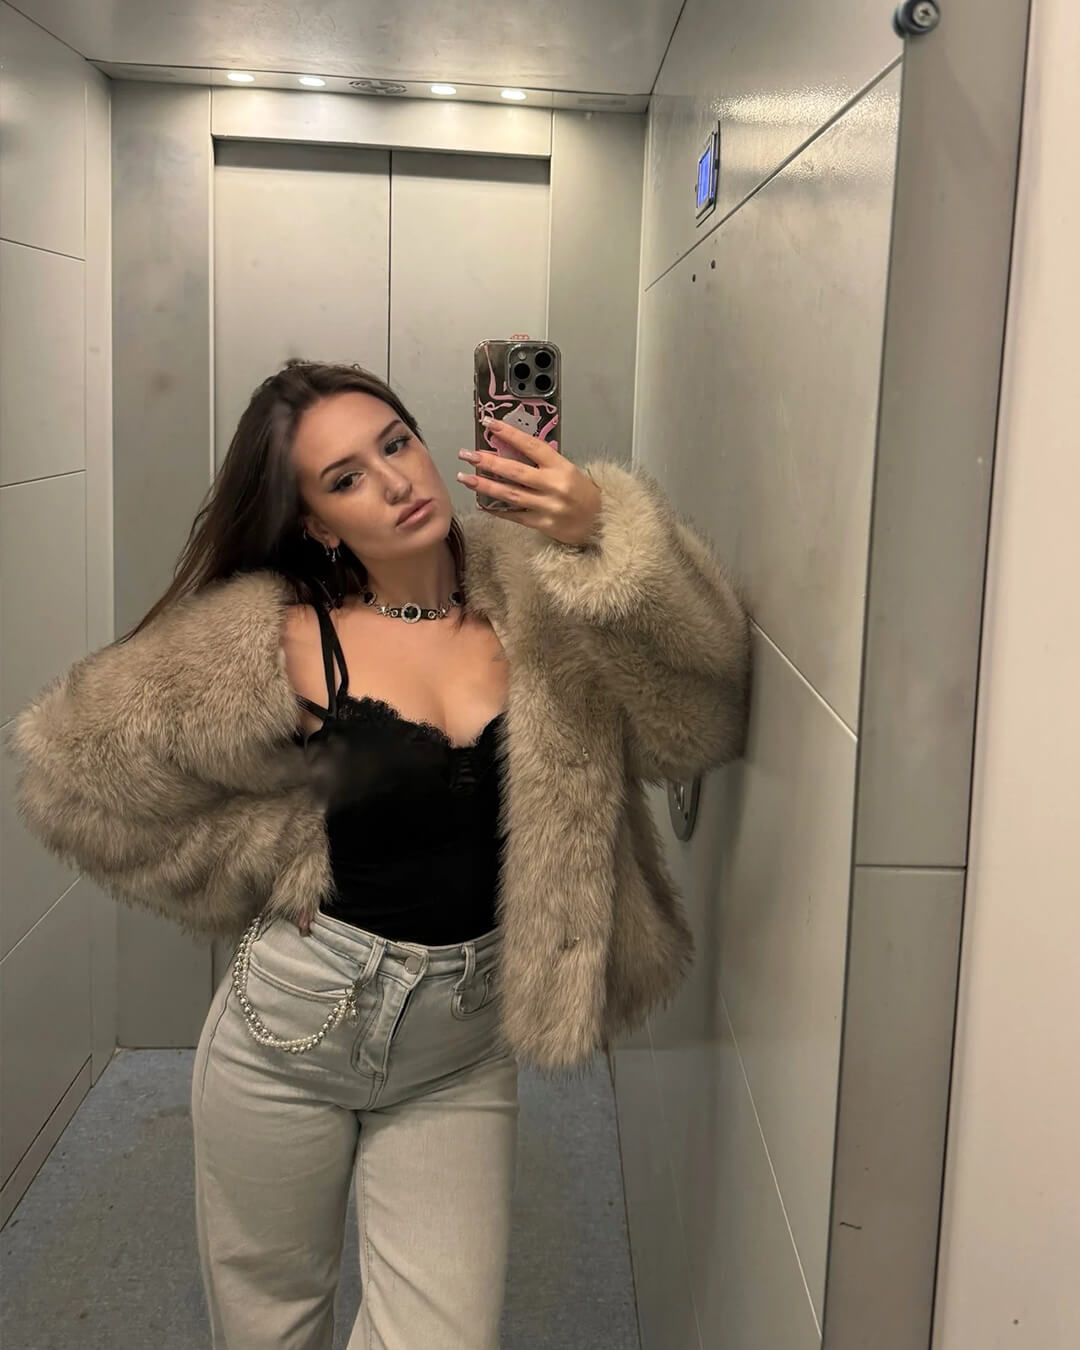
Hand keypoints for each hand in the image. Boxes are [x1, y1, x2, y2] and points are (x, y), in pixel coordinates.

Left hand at [457, 420, 601, 547]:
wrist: (599, 522)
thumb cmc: (582, 493)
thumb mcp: (568, 470)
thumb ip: (543, 461)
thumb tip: (510, 449)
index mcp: (561, 467)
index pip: (531, 446)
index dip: (509, 434)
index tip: (490, 424)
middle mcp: (554, 486)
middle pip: (515, 472)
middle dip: (488, 462)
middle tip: (467, 454)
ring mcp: (547, 507)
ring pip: (510, 495)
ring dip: (485, 485)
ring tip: (465, 478)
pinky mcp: (542, 524)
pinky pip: (514, 515)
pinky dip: (496, 509)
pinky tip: (480, 501)